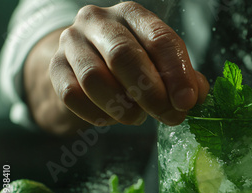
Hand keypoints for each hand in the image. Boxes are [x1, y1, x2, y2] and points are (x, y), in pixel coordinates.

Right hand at [49, 1, 208, 126]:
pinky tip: (111, 118)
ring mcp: (71, 42)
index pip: (159, 38)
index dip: (176, 73)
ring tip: (138, 117)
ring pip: (94, 78)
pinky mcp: (54, 67)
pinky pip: (73, 96)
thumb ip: (183, 78)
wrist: (83, 65)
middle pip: (124, 55)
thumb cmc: (133, 64)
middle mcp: (99, 21)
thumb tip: (196, 95)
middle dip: (151, 93)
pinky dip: (97, 114)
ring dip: (123, 106)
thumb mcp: (162, 64)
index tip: (187, 101)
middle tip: (169, 116)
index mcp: (133, 15)